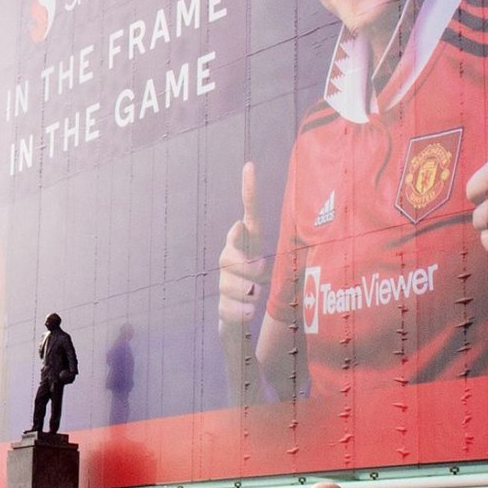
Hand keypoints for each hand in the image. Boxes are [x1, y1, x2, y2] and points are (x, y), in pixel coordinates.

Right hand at [218, 161, 270, 323]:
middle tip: (259, 279)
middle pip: (231, 255)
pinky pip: (228, 306)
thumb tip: (239, 225)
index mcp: (248, 244)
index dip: (250, 192)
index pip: (250, 215)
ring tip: (254, 297)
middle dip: (247, 269)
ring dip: (247, 294)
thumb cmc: (257, 287)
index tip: (250, 167)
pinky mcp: (221, 305)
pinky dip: (240, 312)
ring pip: (231, 283)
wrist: (242, 320)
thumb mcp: (265, 266)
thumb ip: (254, 248)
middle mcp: (231, 257)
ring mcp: (224, 281)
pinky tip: (247, 313)